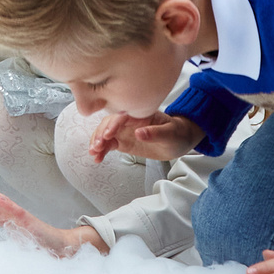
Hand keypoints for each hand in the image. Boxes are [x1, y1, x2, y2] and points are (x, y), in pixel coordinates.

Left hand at [0, 181, 106, 256]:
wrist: (64, 248)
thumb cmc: (42, 242)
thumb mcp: (19, 233)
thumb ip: (7, 222)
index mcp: (11, 217)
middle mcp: (16, 214)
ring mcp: (24, 218)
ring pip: (4, 204)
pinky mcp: (32, 225)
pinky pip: (18, 214)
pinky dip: (8, 206)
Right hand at [86, 110, 203, 162]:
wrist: (179, 141)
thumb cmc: (177, 133)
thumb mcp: (170, 133)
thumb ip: (155, 133)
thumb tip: (139, 132)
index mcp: (139, 114)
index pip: (122, 116)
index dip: (113, 124)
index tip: (109, 135)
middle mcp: (129, 121)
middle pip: (109, 124)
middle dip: (101, 134)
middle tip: (97, 146)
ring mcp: (125, 131)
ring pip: (105, 134)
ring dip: (97, 142)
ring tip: (94, 154)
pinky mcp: (124, 142)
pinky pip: (109, 144)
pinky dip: (101, 150)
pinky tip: (97, 158)